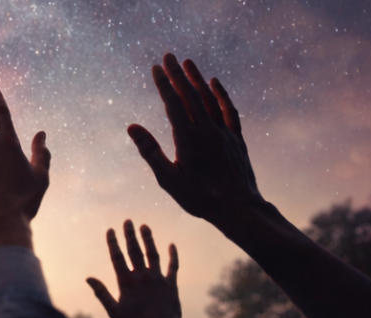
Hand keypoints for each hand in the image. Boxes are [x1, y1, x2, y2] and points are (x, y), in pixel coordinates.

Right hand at [87, 220, 191, 317]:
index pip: (117, 257)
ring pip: (153, 254)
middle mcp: (142, 276)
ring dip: (149, 239)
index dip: (113, 243)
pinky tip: (172, 245)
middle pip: (135, 251)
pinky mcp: (171, 284)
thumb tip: (88, 279)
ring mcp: (158, 278)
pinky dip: (173, 255)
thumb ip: (101, 293)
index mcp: (126, 282)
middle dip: (130, 235)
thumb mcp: (114, 311)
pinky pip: (173, 266)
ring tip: (145, 226)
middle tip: (128, 221)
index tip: (110, 230)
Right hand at [128, 53, 263, 226]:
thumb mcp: (169, 179)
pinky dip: (221, 94)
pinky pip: (229, 110)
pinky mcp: (236, 138)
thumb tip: (132, 127)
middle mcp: (207, 130)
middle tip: (168, 56)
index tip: (155, 68)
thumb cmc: (199, 198)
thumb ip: (150, 151)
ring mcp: (224, 132)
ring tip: (187, 63)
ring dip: (198, 79)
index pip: (174, 104)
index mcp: (188, 139)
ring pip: (210, 99)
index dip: (164, 84)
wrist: (238, 207)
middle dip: (178, 74)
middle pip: (191, 95)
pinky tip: (215, 83)